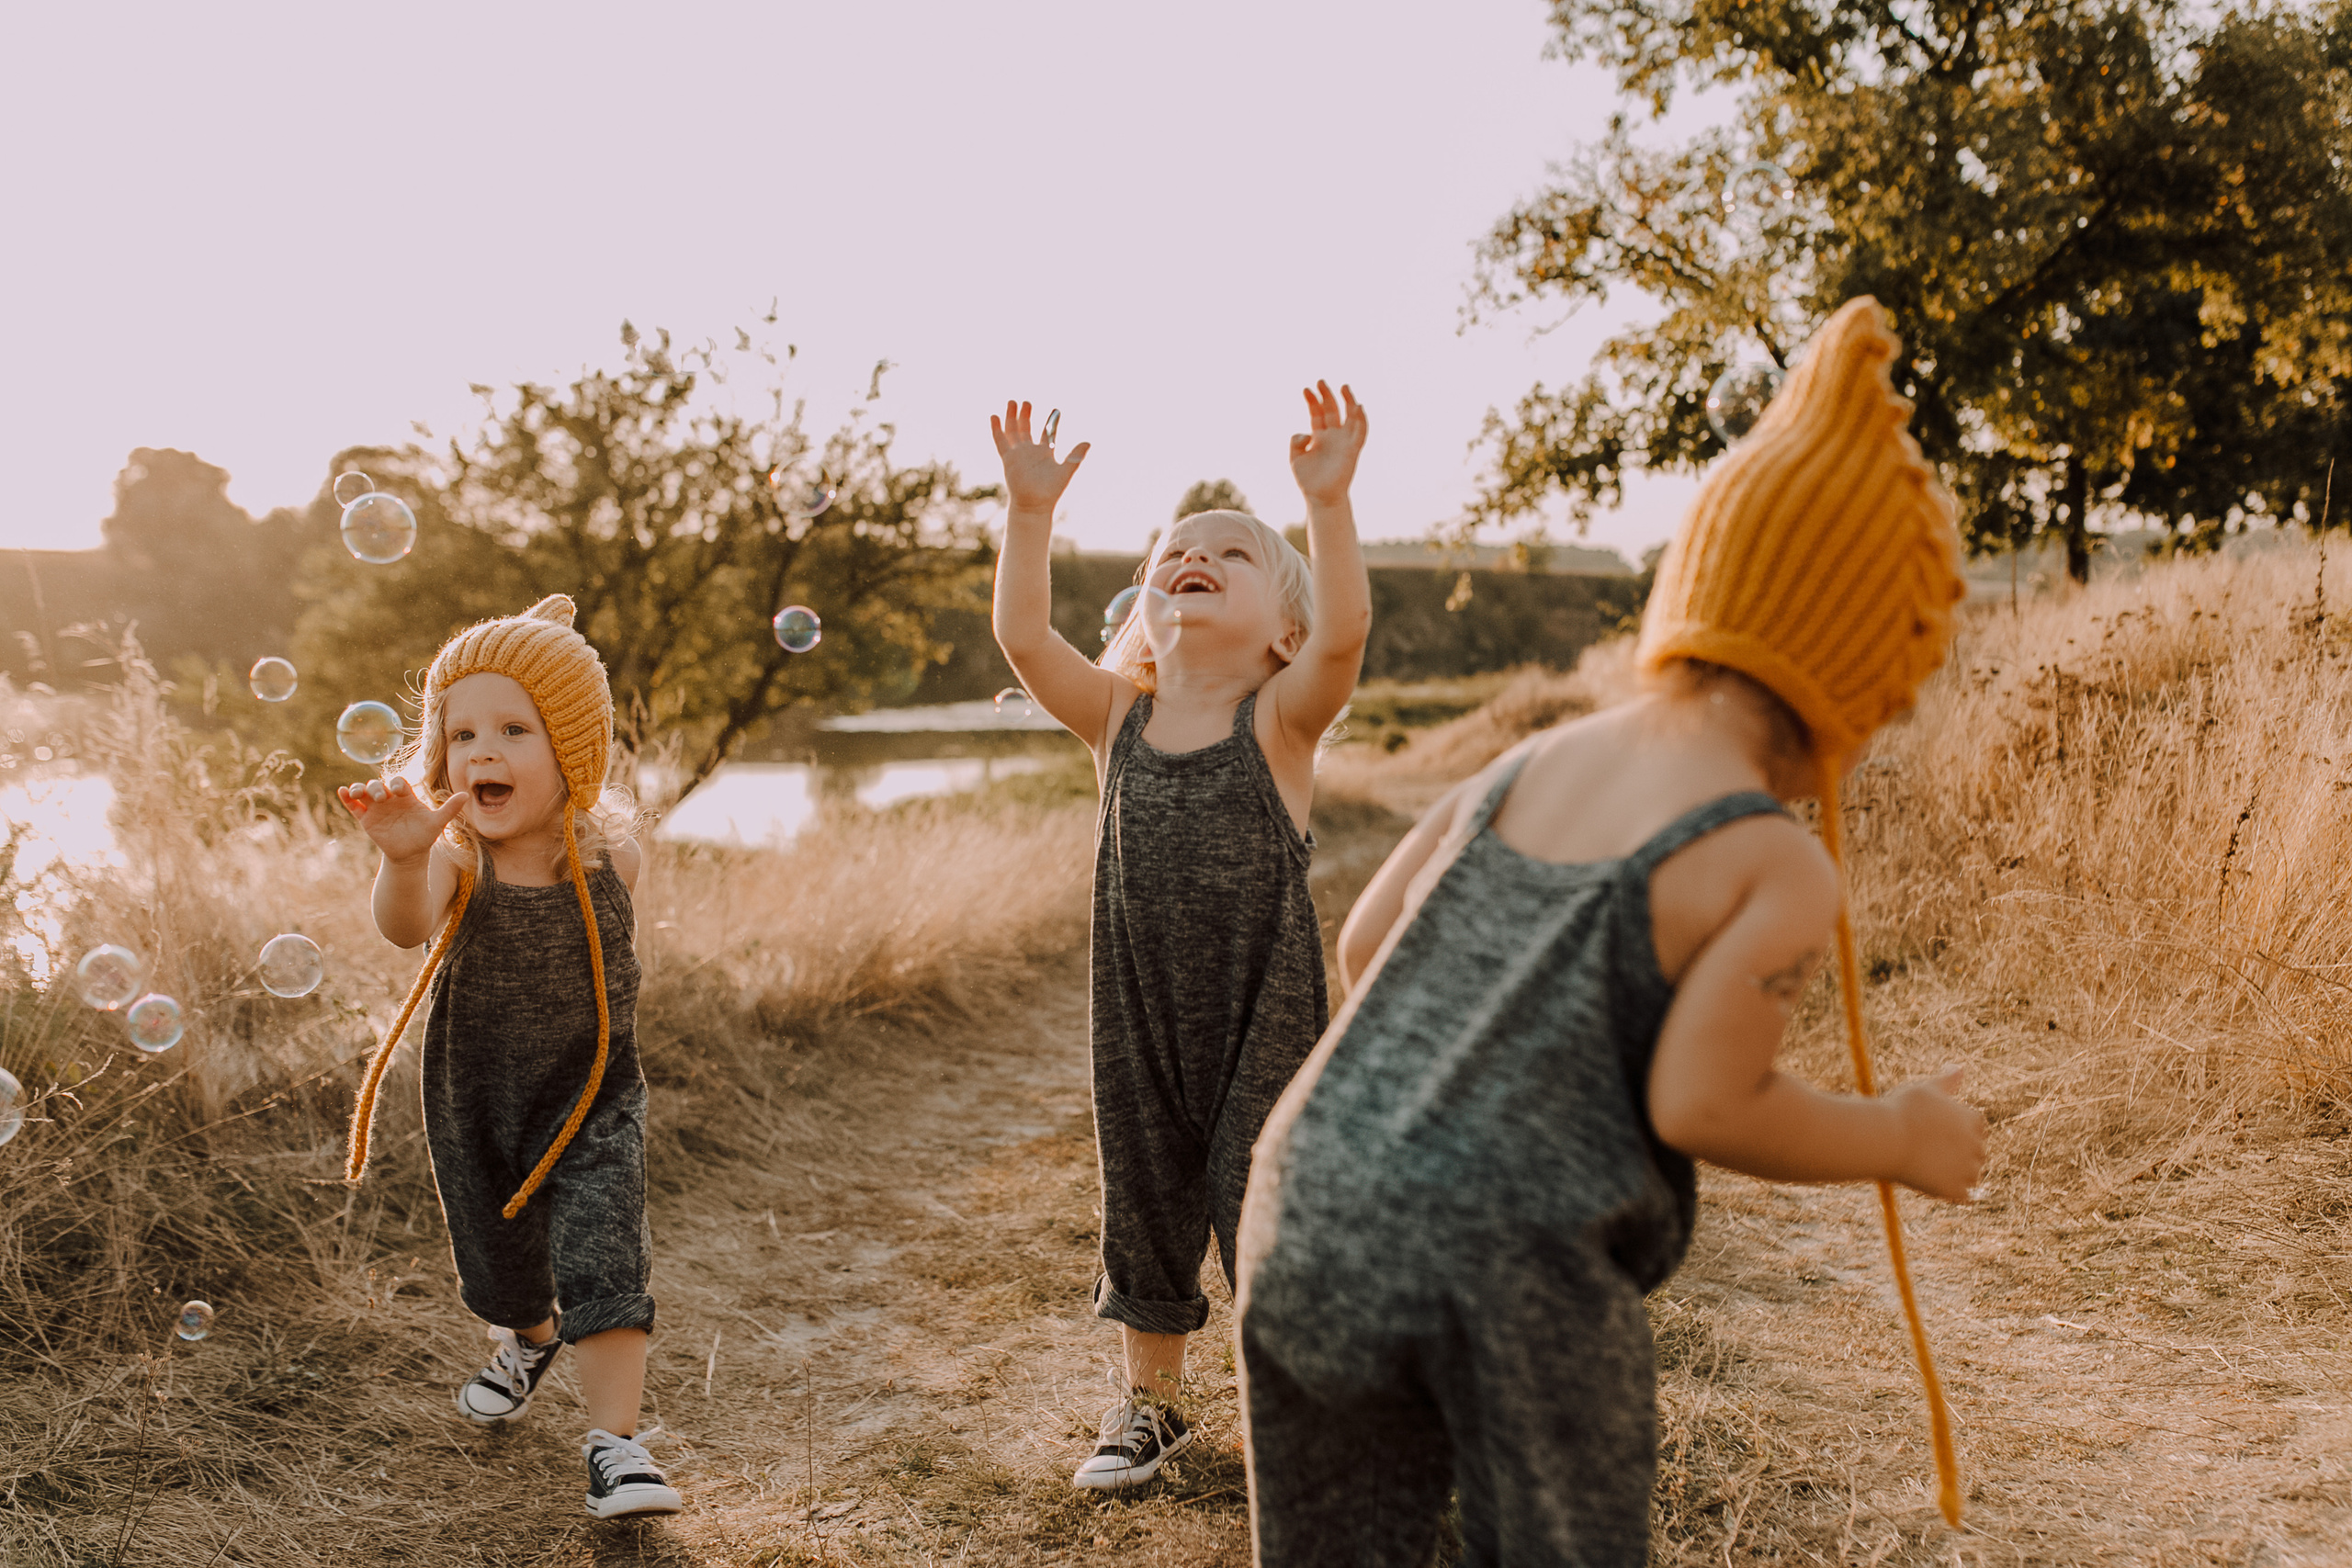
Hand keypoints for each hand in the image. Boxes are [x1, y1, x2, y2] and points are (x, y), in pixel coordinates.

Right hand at [336, 776, 468, 866]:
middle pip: (378, 785)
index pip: (399, 782)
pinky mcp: (365, 818)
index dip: (397, 784)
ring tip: (357, 793)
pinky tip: (342, 792)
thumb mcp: (437, 823)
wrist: (410, 855)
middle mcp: (389, 798)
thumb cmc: (424, 836)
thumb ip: (449, 809)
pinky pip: (353, 806)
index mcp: (406, 796)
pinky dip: (346, 797)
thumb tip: (467, 795)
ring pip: (363, 792)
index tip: (400, 793)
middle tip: (382, 798)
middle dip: (377, 788)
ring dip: (359, 789)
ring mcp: (376, 807)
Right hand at [989, 401, 1089, 516]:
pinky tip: (995, 416)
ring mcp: (1018, 454)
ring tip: (1012, 402)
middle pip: (1026, 428)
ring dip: (1012, 417)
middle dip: (1026, 414)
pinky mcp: (1008, 459)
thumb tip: (1088, 442)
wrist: (1034, 504)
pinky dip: (997, 429)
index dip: (1051, 422)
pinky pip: (1001, 441)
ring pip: (1013, 431)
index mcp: (1045, 452)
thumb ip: (1076, 456)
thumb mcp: (1066, 470)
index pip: (1047, 433)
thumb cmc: (1050, 491)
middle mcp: (1030, 451)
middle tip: (1027, 402)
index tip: (1056, 410)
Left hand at [1288, 381, 1367, 505]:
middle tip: (1320, 381)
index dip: (1312, 401)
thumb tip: (1307, 433)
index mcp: (1319, 436)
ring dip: (1349, 401)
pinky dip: (1361, 420)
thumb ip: (1296, 441)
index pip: (1317, 413)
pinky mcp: (1353, 450)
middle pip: (1332, 410)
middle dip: (1327, 395)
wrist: (1321, 497)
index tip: (1306, 389)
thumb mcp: (1295, 457)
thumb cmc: (1308, 479)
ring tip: (1343, 387)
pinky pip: (1360, 432)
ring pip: (1350, 416)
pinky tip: (1358, 407)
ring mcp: (1344, 442)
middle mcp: (1333, 436)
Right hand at [1888, 1066, 1988, 1201]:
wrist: (1885, 1139)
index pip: (1976, 1128)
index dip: (1956, 1130)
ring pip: (1971, 1175)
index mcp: (1973, 1120)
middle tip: (1928, 1150)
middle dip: (1959, 1153)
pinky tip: (1934, 1184)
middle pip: (1976, 1153)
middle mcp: (1977, 1145)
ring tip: (1928, 1167)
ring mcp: (1968, 1170)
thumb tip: (1960, 1067)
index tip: (1936, 1131)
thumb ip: (1948, 1082)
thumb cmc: (1902, 1110)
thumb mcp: (1925, 1090)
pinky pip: (1964, 1196)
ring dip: (1956, 1174)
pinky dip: (1952, 1192)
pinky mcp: (1956, 1190)